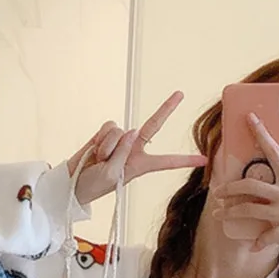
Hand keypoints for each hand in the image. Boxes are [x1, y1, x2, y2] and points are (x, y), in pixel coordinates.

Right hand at [67, 90, 205, 207]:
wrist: (74, 182)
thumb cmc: (95, 185)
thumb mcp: (112, 175)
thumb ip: (124, 152)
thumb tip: (132, 130)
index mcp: (142, 165)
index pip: (167, 161)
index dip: (185, 160)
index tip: (204, 159)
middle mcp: (135, 149)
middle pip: (154, 125)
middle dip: (167, 109)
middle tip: (181, 93)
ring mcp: (121, 139)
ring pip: (122, 132)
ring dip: (108, 146)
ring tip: (100, 160)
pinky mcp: (107, 132)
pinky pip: (109, 127)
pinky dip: (101, 139)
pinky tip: (95, 150)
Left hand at [210, 113, 278, 269]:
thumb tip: (266, 187)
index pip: (274, 152)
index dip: (260, 133)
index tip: (249, 118)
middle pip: (249, 184)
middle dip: (229, 188)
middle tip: (218, 191)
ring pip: (247, 209)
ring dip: (229, 212)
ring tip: (219, 214)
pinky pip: (260, 238)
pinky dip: (255, 243)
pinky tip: (254, 245)